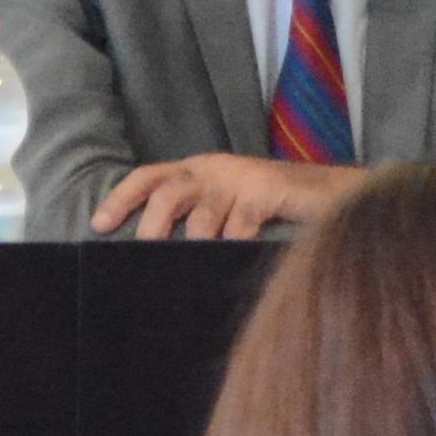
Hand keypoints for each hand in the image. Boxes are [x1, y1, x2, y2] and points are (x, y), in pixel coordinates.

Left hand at [91, 153, 364, 238]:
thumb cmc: (277, 209)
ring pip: (202, 216)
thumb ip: (200, 220)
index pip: (150, 178)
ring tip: (194, 267)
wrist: (336, 195)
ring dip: (197, 244)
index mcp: (200, 170)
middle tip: (142, 254)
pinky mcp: (268, 189)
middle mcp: (216, 168)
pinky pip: (239, 225)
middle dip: (151, 226)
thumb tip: (159, 255)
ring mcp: (242, 177)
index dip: (122, 199)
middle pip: (168, 193)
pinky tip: (233, 258)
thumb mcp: (229, 208)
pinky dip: (233, 244)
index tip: (99, 225)